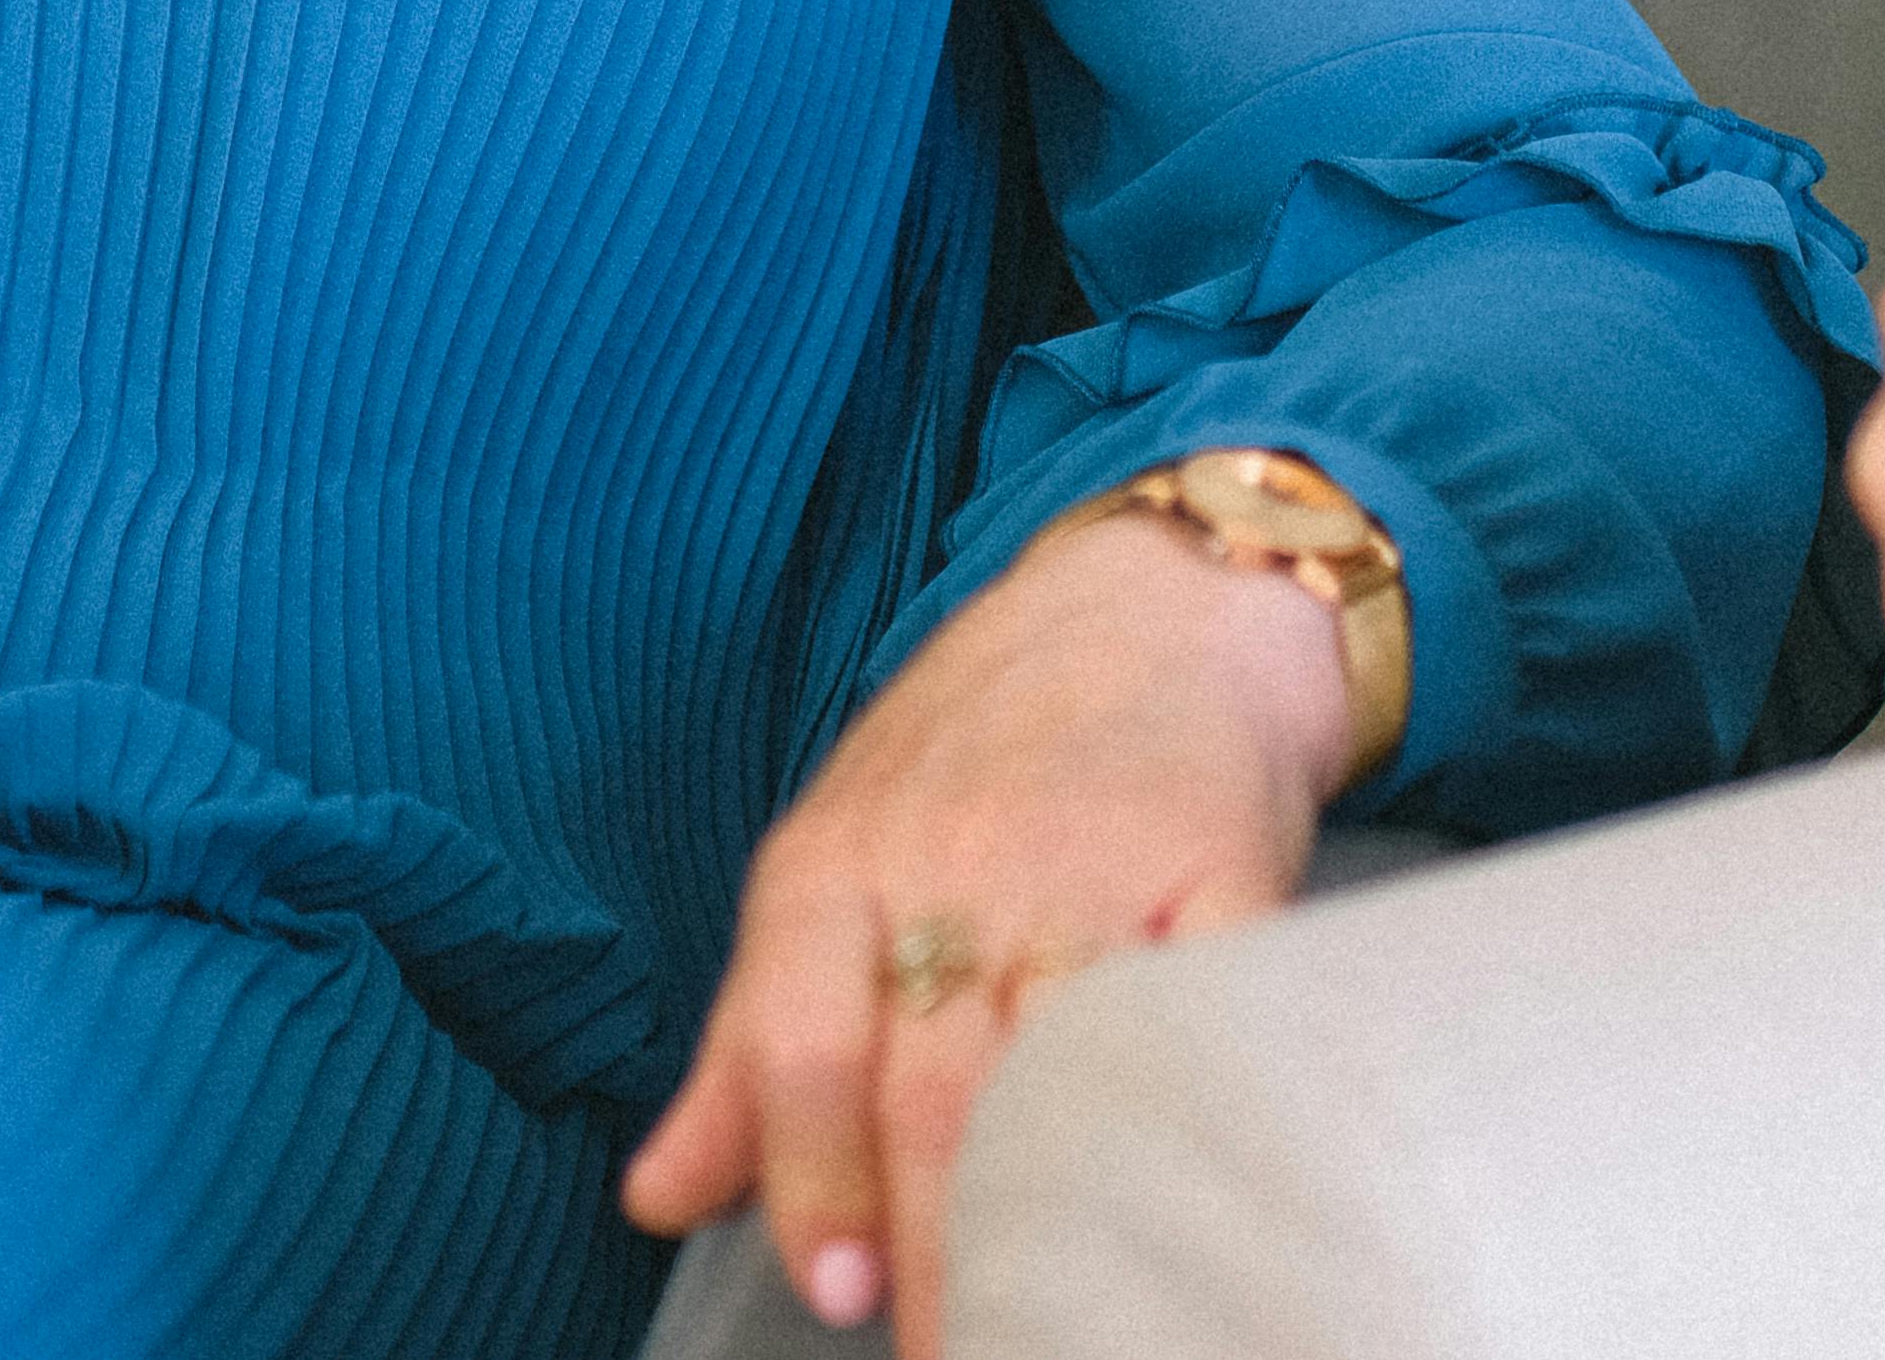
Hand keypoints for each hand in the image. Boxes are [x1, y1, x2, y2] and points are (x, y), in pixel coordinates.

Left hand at [621, 509, 1350, 1353]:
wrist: (1156, 599)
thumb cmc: (977, 753)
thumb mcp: (830, 865)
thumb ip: (748, 1046)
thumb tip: (659, 1198)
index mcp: (837, 867)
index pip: (799, 1030)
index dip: (812, 1168)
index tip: (834, 1292)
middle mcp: (957, 863)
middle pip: (933, 1081)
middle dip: (932, 1240)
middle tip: (945, 1357)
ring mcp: (1095, 861)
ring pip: (1056, 1061)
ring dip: (1050, 1201)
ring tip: (1051, 1314)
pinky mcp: (1226, 858)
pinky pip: (1210, 989)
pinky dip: (1197, 1089)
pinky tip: (1186, 1180)